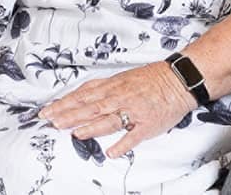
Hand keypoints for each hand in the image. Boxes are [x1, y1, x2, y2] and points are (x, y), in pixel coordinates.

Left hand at [42, 62, 199, 158]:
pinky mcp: (148, 124)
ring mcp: (134, 111)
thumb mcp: (125, 77)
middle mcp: (121, 97)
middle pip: (91, 107)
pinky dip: (123, 144)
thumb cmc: (155, 78)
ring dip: (91, 127)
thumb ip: (104, 88)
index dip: (65, 103)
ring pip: (110, 119)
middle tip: (53, 122)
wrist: (182, 79)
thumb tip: (82, 96)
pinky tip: (111, 152)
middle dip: (71, 115)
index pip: (84, 94)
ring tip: (76, 134)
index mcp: (114, 85)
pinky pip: (134, 135)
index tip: (49, 110)